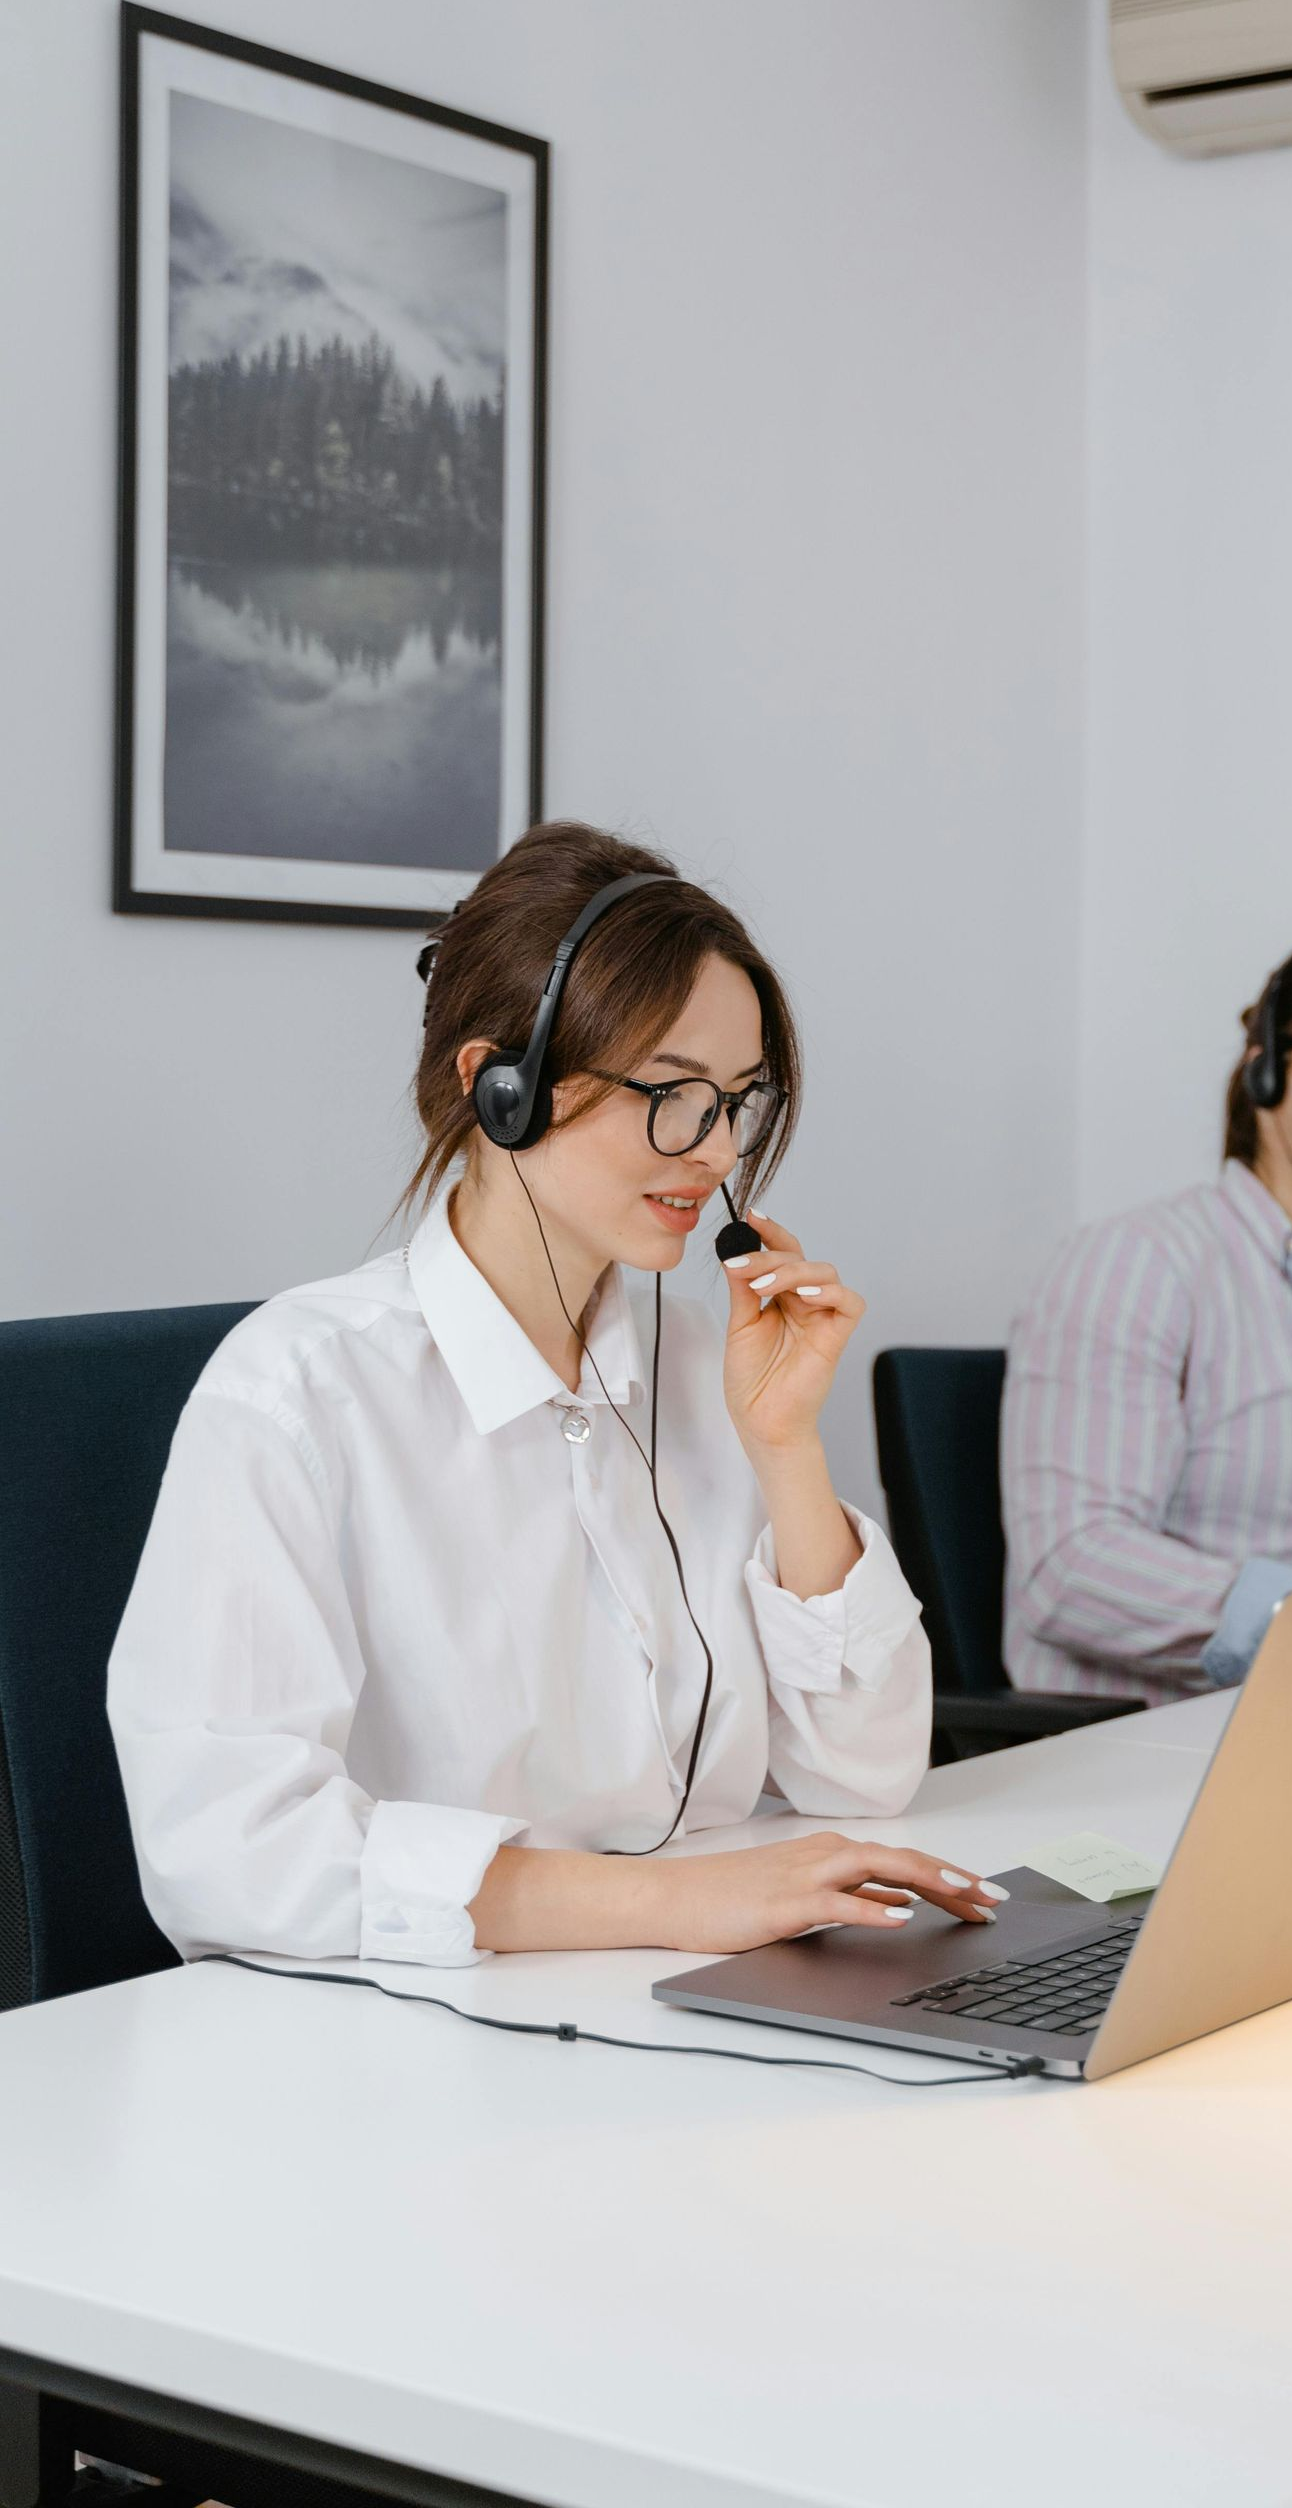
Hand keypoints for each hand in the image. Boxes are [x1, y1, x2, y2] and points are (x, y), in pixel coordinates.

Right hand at [657, 1832, 1007, 1955]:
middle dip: (954, 1879)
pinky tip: (899, 1920)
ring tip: (963, 1897)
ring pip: (878, 1868)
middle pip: (903, 1860)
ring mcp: (805, 1875)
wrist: (675, 1896)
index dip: (950, 1876)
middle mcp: (825, 1855)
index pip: (905, 1861)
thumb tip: (901, 1905)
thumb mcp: (804, 1894)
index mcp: (832, 1853)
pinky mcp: (784, 1902)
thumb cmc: (733, 1897)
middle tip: (994, 1901)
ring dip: (926, 1881)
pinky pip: (836, 1902)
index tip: (986, 1896)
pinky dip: (871, 1908)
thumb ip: (853, 1896)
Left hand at [722, 1207, 865, 1452]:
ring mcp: (822, 1317)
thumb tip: (736, 1252)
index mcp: (780, 1297)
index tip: (751, 1216)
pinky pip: (850, 1302)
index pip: (782, 1254)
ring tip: (764, 1287)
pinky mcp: (836, 1336)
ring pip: (825, 1272)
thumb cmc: (751, 1381)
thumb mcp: (740, 1326)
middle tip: (743, 1267)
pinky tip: (803, 1295)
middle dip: (771, 1256)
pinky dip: (830, 1291)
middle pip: (801, 1258)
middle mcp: (804, 1302)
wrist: (761, 1421)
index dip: (770, 1233)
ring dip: (793, 1271)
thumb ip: (743, 1289)